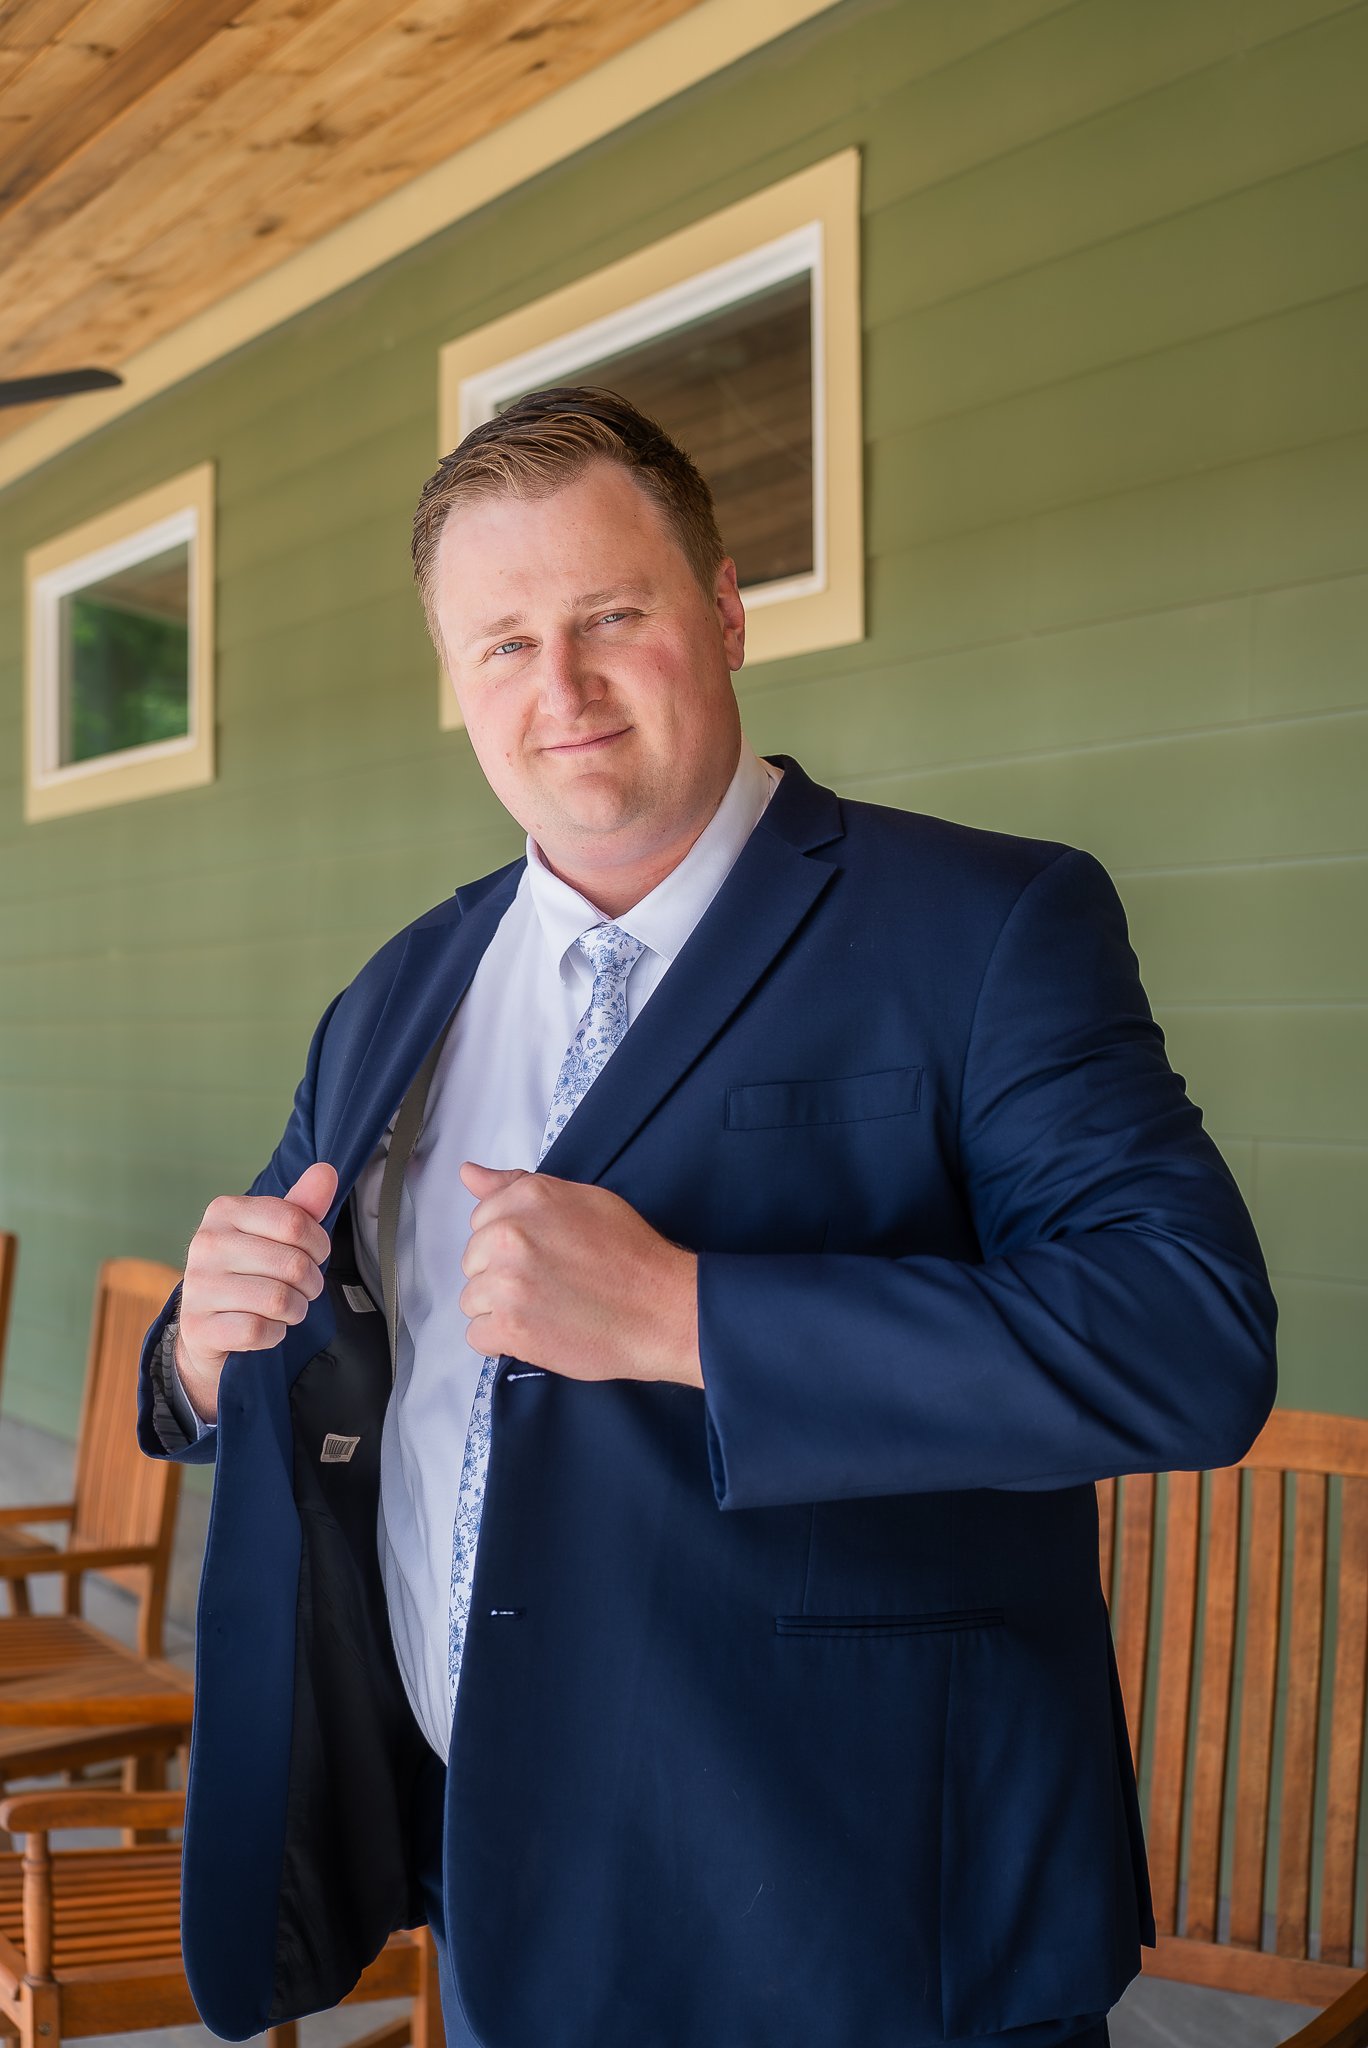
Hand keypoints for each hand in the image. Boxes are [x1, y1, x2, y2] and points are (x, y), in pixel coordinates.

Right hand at [174, 1162, 337, 1423]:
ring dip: (295, 1310)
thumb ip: (302, 1206)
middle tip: (304, 1289)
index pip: (295, 1222)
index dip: (319, 1244)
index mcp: (224, 1211)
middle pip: (293, 1264)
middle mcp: (205, 1244)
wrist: (207, 1328)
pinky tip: (266, 1328)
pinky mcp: (198, 1327)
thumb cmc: (248, 1273)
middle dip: (311, 1283)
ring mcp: (198, 1287)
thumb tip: (326, 1171)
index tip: (316, 1256)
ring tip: (287, 1308)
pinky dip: (274, 1334)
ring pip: (278, 1300)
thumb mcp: (274, 1235)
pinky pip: (258, 1331)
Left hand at [458, 1163, 701, 1386]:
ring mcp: (507, 1283)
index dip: (510, 1242)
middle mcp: (510, 1235)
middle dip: (501, 1274)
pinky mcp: (511, 1327)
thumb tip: (467, 1172)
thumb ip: (518, 1187)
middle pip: (473, 1260)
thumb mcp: (582, 1201)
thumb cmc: (631, 1254)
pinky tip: (539, 1332)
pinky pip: (477, 1336)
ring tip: (546, 1310)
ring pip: (472, 1300)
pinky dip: (504, 1341)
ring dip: (502, 1309)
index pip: (482, 1220)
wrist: (663, 1310)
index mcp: (528, 1198)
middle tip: (550, 1284)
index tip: (543, 1254)